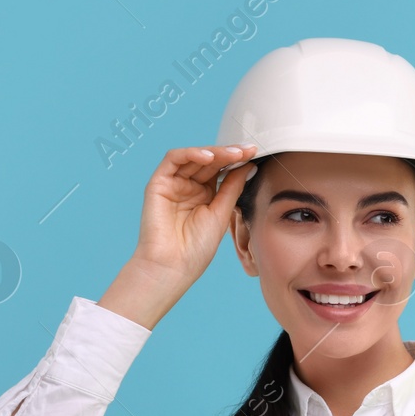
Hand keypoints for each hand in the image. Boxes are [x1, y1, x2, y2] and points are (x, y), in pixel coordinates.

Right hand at [101, 145, 258, 328]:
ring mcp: (173, 184)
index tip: (255, 154)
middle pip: (209, 161)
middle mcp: (188, 186)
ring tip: (234, 153)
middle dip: (229, 153)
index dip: (237, 161)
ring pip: (193, 157)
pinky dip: (191, 153)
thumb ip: (232, 187)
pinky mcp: (158, 183)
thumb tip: (249, 165)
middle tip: (248, 149)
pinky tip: (209, 157)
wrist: (173, 265)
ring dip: (214, 152)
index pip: (221, 170)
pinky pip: (173, 159)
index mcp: (205, 195)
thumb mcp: (222, 213)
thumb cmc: (196, 247)